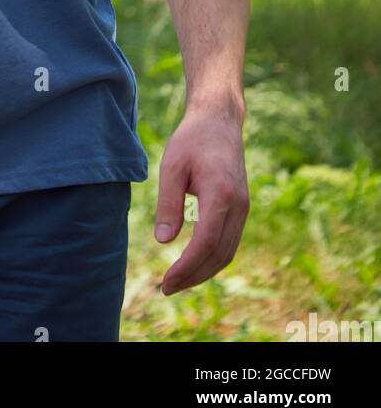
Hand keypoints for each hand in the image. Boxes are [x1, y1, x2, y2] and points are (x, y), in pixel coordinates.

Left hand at [154, 103, 248, 295]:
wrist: (219, 120)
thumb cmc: (192, 139)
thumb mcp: (172, 166)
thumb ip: (168, 203)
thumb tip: (163, 241)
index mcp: (220, 194)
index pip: (206, 243)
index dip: (186, 267)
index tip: (165, 281)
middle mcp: (238, 205)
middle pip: (219, 255)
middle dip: (193, 276)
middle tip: (166, 288)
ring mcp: (243, 208)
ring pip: (227, 252)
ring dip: (204, 271)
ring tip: (177, 281)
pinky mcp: (241, 208)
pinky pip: (230, 242)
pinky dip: (212, 258)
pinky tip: (193, 263)